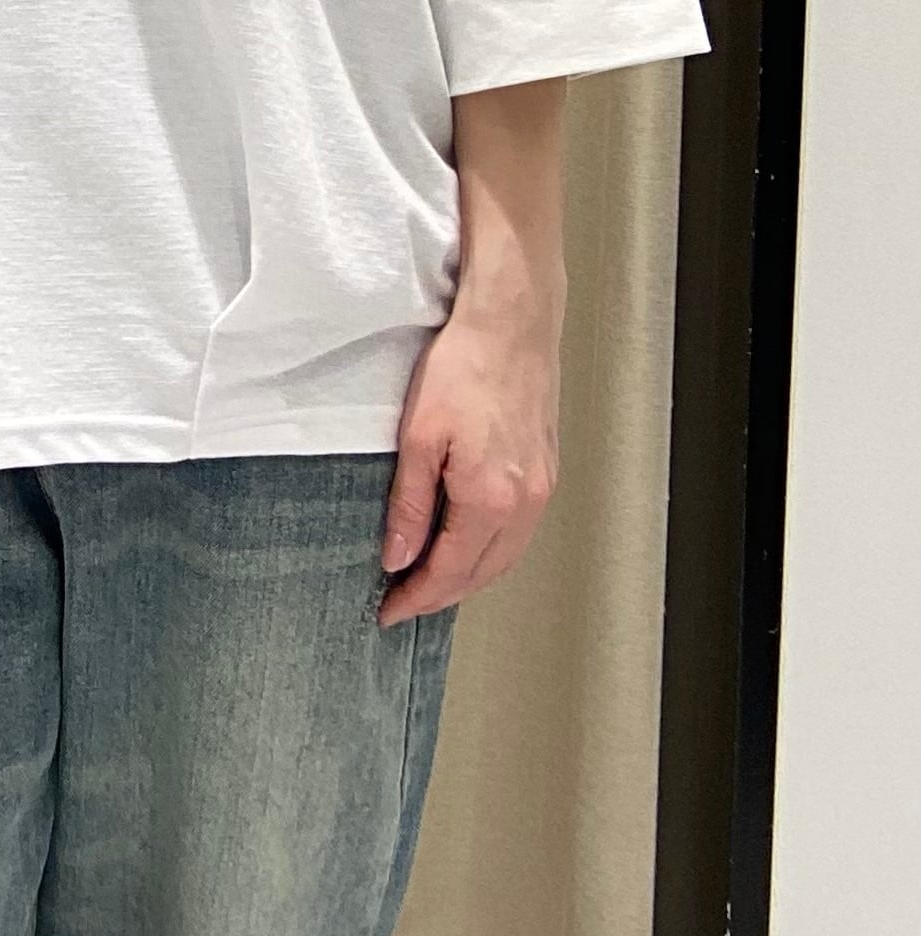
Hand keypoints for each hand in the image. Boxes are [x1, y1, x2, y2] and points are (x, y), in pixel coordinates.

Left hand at [377, 297, 559, 627]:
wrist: (512, 323)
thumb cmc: (464, 367)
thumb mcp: (418, 438)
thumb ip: (409, 505)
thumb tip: (398, 556)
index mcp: (491, 499)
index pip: (449, 571)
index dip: (416, 597)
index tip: (388, 612)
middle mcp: (525, 502)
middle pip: (482, 573)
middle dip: (441, 595)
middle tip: (404, 603)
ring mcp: (542, 487)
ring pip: (505, 557)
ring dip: (469, 577)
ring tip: (430, 582)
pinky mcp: (547, 469)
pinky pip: (520, 531)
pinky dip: (491, 551)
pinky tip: (468, 546)